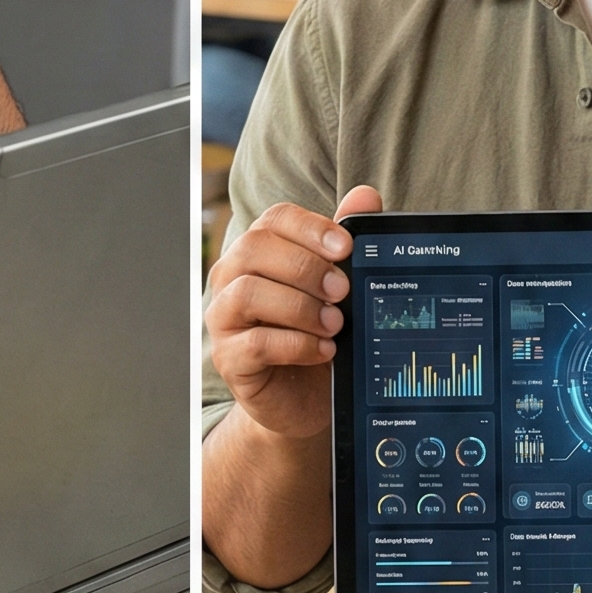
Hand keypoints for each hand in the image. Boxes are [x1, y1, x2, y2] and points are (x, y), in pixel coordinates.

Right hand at [207, 185, 383, 442]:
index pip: (274, 219)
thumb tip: (366, 196)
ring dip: (299, 307)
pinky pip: (254, 343)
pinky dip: (296, 344)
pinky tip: (324, 350)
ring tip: (336, 324)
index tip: (345, 247)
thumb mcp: (339, 288)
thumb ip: (347, 243)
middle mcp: (233, 277)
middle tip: (342, 289)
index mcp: (260, 251)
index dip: (309, 227)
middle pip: (254, 248)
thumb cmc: (319, 332)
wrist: (304, 396)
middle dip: (304, 267)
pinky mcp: (229, 359)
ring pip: (248, 293)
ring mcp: (224, 318)